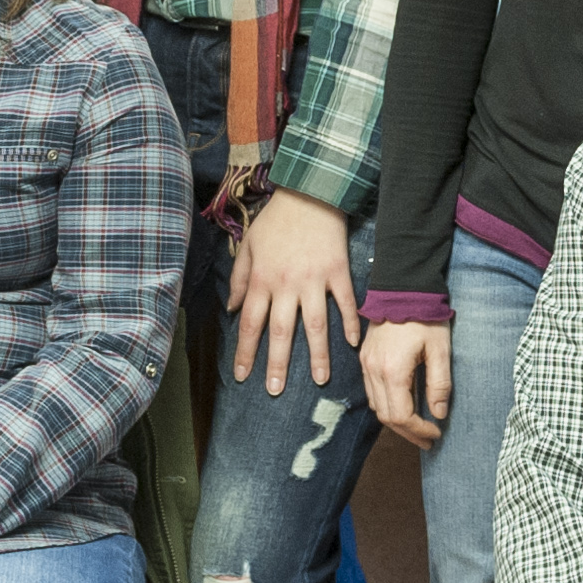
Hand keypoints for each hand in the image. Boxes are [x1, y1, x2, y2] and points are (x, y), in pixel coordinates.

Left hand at [229, 190, 356, 396]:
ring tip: (319, 380)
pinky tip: (353, 344)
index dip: (245, 351)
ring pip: (315, 324)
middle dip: (277, 363)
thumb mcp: (248, 246)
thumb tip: (230, 309)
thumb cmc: (275, 220)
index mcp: (262, 279)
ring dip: (317, 354)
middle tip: (275, 390)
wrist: (310, 192)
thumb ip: (238, 278)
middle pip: (281, 331)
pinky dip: (350, 323)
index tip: (243, 375)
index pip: (249, 323)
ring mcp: (315, 280)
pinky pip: (345, 303)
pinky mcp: (338, 272)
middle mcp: (286, 285)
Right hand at [360, 318, 452, 446]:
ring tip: (417, 427)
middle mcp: (373, 370)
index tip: (436, 434)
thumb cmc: (425, 317)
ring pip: (376, 406)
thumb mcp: (440, 350)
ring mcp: (366, 364)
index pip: (401, 416)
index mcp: (393, 371)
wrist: (402, 287)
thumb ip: (439, 384)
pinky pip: (371, 392)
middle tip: (428, 439)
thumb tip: (438, 414)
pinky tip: (403, 405)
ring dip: (396, 421)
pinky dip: (386, 405)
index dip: (419, 431)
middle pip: (386, 416)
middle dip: (408, 432)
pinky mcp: (365, 358)